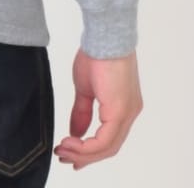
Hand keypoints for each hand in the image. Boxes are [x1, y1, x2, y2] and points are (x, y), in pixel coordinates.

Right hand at [54, 46, 143, 170]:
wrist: (104, 36)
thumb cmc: (96, 54)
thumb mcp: (85, 89)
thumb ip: (82, 112)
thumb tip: (75, 133)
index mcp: (123, 107)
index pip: (109, 139)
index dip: (89, 151)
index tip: (69, 153)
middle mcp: (130, 113)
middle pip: (109, 147)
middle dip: (84, 156)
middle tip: (63, 156)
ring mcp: (128, 113)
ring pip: (108, 147)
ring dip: (84, 154)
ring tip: (63, 151)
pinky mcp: (121, 111)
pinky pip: (105, 140)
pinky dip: (87, 147)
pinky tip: (71, 142)